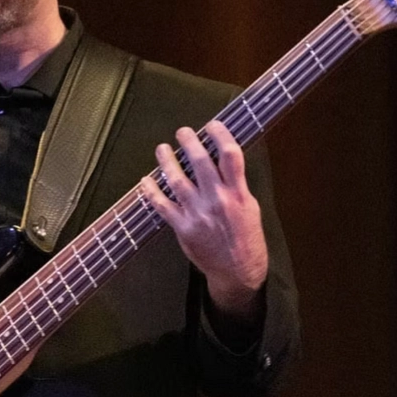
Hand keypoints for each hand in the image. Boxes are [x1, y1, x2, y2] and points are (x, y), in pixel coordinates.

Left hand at [141, 120, 267, 317]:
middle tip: (182, 132)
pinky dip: (151, 191)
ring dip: (166, 161)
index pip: (230, 155)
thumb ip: (236, 185)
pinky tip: (146, 181)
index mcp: (238, 193)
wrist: (238, 271)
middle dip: (189, 142)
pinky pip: (162, 205)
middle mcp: (217, 200)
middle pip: (200, 162)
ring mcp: (198, 213)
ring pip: (177, 179)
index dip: (220, 134)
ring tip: (162, 149)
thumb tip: (222, 160)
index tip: (211, 125)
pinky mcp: (183, 228)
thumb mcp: (250, 207)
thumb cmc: (246, 238)